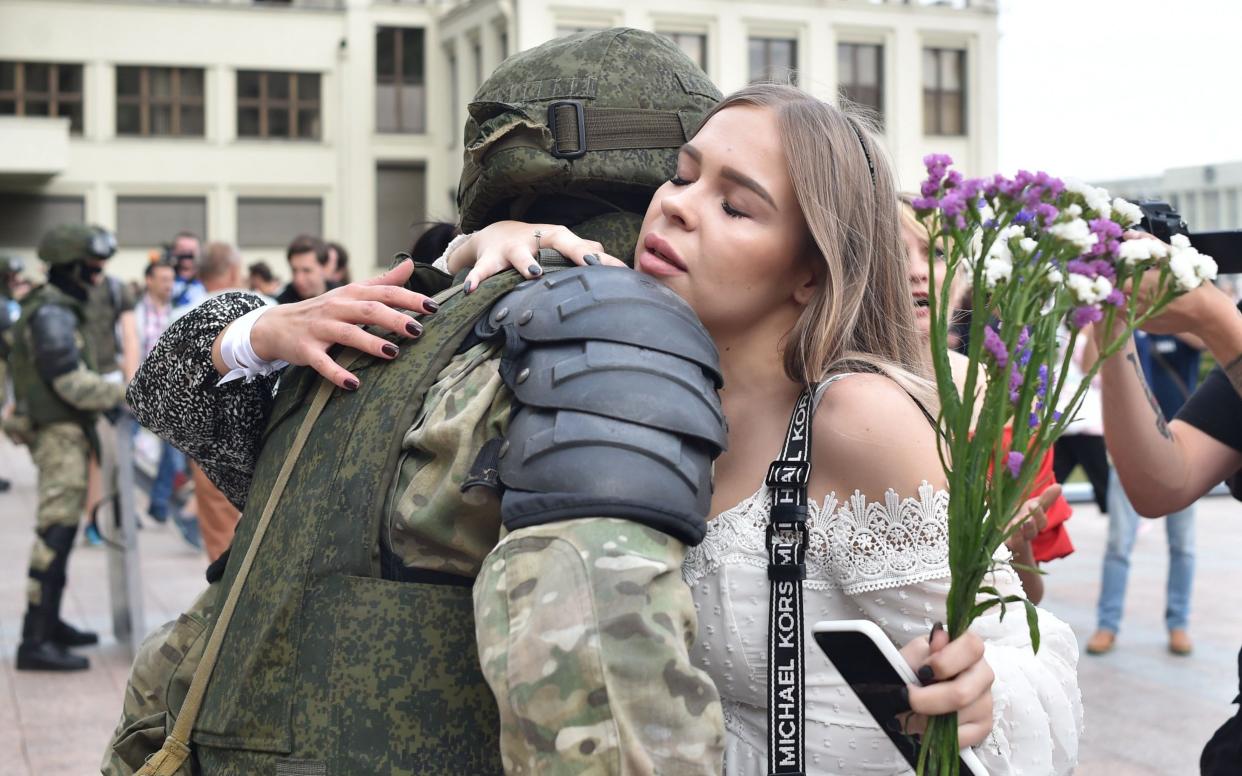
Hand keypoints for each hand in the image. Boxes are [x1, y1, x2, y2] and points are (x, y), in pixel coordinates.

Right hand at [243, 259, 438, 389]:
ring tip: (393, 352)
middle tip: (418, 330)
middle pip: (369, 310)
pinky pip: (322, 362)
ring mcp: (320, 328)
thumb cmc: (323, 309)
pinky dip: (337, 373)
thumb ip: (382, 281)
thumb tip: (410, 263)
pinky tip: (354, 384)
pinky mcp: (306, 349)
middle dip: (394, 318)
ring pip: (348, 333)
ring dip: (370, 343)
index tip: (434, 307)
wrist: (275, 325)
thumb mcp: (351, 293)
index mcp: (352, 294)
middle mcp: (337, 307)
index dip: (409, 298)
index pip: (385, 292)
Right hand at [448, 221, 626, 290]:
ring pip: (520, 254)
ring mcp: (512, 248)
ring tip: (534, 273)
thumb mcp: (561, 248)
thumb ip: (587, 255)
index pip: (584, 245)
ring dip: (527, 262)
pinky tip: (472, 290)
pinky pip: (482, 271)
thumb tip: (622, 267)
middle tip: (588, 261)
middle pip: (559, 240)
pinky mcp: (489, 259)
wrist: (494, 235)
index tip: (620, 271)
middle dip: (573, 250)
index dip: (602, 258)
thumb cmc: (536, 246)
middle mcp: (537, 239)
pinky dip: (477, 279)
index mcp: (558, 237)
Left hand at [899, 626, 994, 747]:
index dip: (945, 661)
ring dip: (925, 721)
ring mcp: (986, 702)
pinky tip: (923, 727)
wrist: (915, 690)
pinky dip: (936, 736)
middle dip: (926, 701)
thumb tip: (940, 637)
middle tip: (905, 699)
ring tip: (907, 715)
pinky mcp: (983, 726)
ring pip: (957, 719)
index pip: (971, 647)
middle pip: (962, 693)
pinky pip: (961, 738)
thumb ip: (925, 649)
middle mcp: (983, 674)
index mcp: (969, 648)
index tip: (922, 672)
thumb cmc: (916, 667)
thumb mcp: (914, 654)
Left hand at [1005, 483, 1057, 550]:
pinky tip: (1001, 535)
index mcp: (1034, 524)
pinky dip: (1003, 544)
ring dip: (1017, 532)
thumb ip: (1045, 499)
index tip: (1033, 505)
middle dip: (1030, 524)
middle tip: (1027, 518)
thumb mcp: (1033, 506)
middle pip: (1031, 532)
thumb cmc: (1021, 516)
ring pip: (1018, 540)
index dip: (1038, 514)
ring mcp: (1013, 541)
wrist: (1004, 533)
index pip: (1041, 521)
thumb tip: (1058, 486)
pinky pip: (1003, 547)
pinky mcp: (1001, 546)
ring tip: (1014, 523)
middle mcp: (1025, 534)